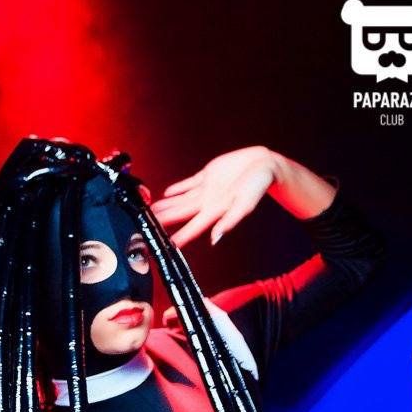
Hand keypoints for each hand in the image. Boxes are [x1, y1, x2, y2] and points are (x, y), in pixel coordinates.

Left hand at [152, 146, 276, 248]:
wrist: (266, 165)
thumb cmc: (259, 186)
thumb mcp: (245, 204)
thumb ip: (230, 221)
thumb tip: (216, 239)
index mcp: (215, 211)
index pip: (191, 228)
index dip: (177, 237)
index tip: (163, 246)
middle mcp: (208, 203)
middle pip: (180, 214)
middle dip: (163, 221)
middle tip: (146, 227)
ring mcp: (207, 189)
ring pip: (181, 200)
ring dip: (166, 206)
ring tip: (150, 212)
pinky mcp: (208, 175)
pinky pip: (189, 184)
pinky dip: (177, 189)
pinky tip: (167, 193)